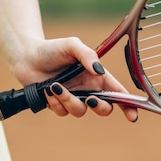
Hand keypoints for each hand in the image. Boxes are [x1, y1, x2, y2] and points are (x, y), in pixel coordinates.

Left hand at [11, 37, 138, 121]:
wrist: (27, 56)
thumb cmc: (52, 49)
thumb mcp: (72, 45)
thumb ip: (87, 55)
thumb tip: (99, 71)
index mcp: (97, 77)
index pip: (118, 93)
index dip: (128, 106)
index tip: (133, 115)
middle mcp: (88, 89)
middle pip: (104, 108)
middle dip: (99, 107)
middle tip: (90, 99)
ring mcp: (74, 98)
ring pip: (80, 111)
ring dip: (69, 100)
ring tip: (55, 86)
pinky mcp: (59, 105)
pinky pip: (62, 112)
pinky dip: (55, 101)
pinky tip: (47, 89)